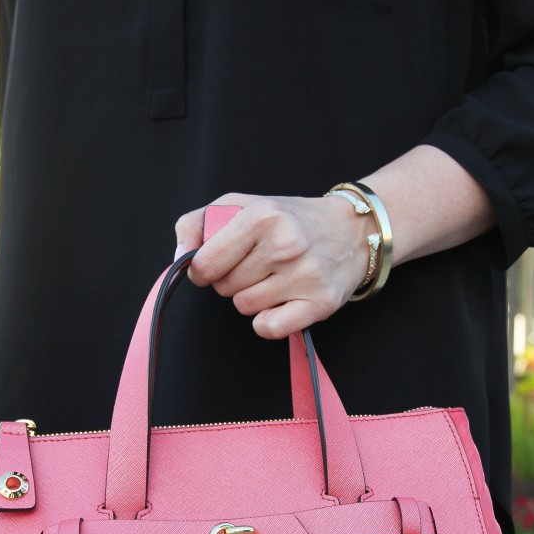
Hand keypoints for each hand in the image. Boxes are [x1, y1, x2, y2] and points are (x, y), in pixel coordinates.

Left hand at [174, 193, 375, 338]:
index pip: (206, 264)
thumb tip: (180, 255)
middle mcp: (286, 244)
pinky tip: (282, 301)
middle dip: (232, 279)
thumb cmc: (291, 219)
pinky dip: (268, 320)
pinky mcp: (320, 302)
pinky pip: (269, 328)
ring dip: (252, 297)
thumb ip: (199, 223)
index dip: (203, 269)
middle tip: (258, 264)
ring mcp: (305, 275)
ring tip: (275, 277)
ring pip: (245, 307)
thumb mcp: (243, 205)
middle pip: (225, 287)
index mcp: (263, 215)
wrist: (353, 230)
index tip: (215, 264)